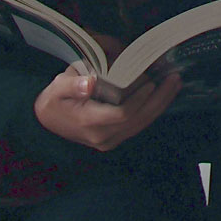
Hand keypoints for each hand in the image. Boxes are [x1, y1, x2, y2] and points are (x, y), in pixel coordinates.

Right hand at [33, 65, 181, 151]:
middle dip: (159, 100)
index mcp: (89, 121)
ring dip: (160, 105)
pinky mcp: (114, 139)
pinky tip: (163, 96)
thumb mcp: (57, 88)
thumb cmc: (54, 100)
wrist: (46, 122)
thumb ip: (72, 84)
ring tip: (174, 85)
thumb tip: (89, 83)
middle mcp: (102, 136)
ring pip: (141, 124)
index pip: (122, 113)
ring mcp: (109, 140)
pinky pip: (137, 126)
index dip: (139, 99)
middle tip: (175, 79)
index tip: (151, 81)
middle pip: (138, 120)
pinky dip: (152, 110)